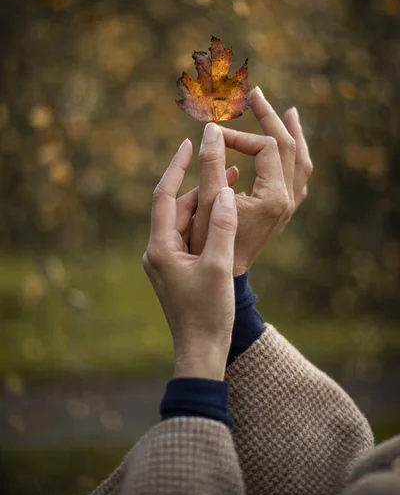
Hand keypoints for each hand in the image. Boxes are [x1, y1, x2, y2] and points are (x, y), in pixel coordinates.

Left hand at [142, 133, 237, 380]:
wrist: (201, 351)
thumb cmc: (208, 313)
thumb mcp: (219, 267)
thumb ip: (222, 227)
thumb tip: (223, 191)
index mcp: (161, 248)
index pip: (164, 197)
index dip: (175, 168)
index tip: (187, 143)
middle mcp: (159, 251)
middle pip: (178, 208)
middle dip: (201, 187)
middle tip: (227, 164)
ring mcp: (168, 261)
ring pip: (186, 222)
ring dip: (207, 205)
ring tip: (233, 184)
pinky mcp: (179, 269)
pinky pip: (192, 237)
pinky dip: (208, 224)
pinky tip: (226, 215)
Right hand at [189, 86, 312, 275]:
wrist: (227, 274)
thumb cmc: (213, 241)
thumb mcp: (210, 200)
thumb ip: (211, 162)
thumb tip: (212, 127)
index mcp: (274, 196)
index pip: (263, 148)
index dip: (238, 137)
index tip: (213, 136)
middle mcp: (288, 199)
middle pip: (288, 147)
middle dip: (270, 119)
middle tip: (256, 95)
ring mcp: (289, 205)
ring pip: (300, 161)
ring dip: (293, 135)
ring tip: (290, 113)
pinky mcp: (284, 210)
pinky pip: (298, 175)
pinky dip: (294, 156)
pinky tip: (290, 146)